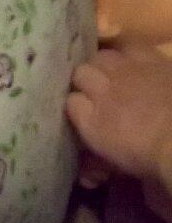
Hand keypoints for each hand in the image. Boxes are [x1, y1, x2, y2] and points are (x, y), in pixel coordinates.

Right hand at [67, 45, 171, 190]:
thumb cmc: (152, 156)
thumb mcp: (115, 163)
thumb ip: (95, 162)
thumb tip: (86, 175)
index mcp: (92, 120)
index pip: (69, 101)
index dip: (74, 104)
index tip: (80, 111)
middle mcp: (102, 91)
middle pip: (80, 73)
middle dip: (83, 79)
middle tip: (94, 88)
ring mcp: (127, 72)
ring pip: (101, 57)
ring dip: (104, 62)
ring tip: (112, 70)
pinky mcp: (152, 60)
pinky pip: (132, 46)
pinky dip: (128, 52)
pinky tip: (131, 57)